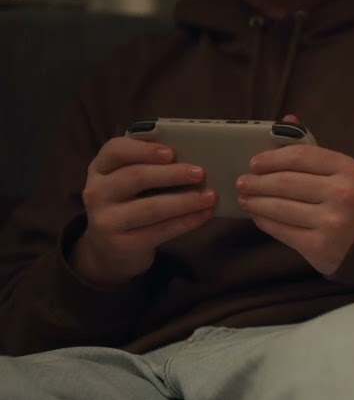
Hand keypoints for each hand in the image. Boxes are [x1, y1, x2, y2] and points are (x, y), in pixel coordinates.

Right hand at [75, 137, 215, 284]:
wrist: (108, 249)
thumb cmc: (127, 205)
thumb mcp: (126, 182)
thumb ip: (146, 166)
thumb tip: (190, 157)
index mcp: (100, 169)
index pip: (115, 150)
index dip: (144, 149)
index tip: (171, 152)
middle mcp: (97, 192)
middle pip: (136, 176)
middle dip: (172, 174)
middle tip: (200, 173)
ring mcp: (107, 220)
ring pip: (151, 207)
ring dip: (185, 201)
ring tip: (210, 197)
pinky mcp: (123, 243)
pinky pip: (160, 230)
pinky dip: (186, 221)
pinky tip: (203, 215)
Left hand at [236, 117, 353, 275]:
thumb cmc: (350, 199)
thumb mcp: (340, 171)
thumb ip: (312, 148)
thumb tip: (287, 119)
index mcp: (348, 169)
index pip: (299, 156)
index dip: (271, 158)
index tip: (254, 164)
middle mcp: (342, 194)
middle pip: (285, 182)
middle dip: (258, 182)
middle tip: (242, 183)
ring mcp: (332, 222)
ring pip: (279, 208)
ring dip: (256, 203)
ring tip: (246, 199)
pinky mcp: (320, 246)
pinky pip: (282, 230)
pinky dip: (265, 222)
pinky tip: (259, 217)